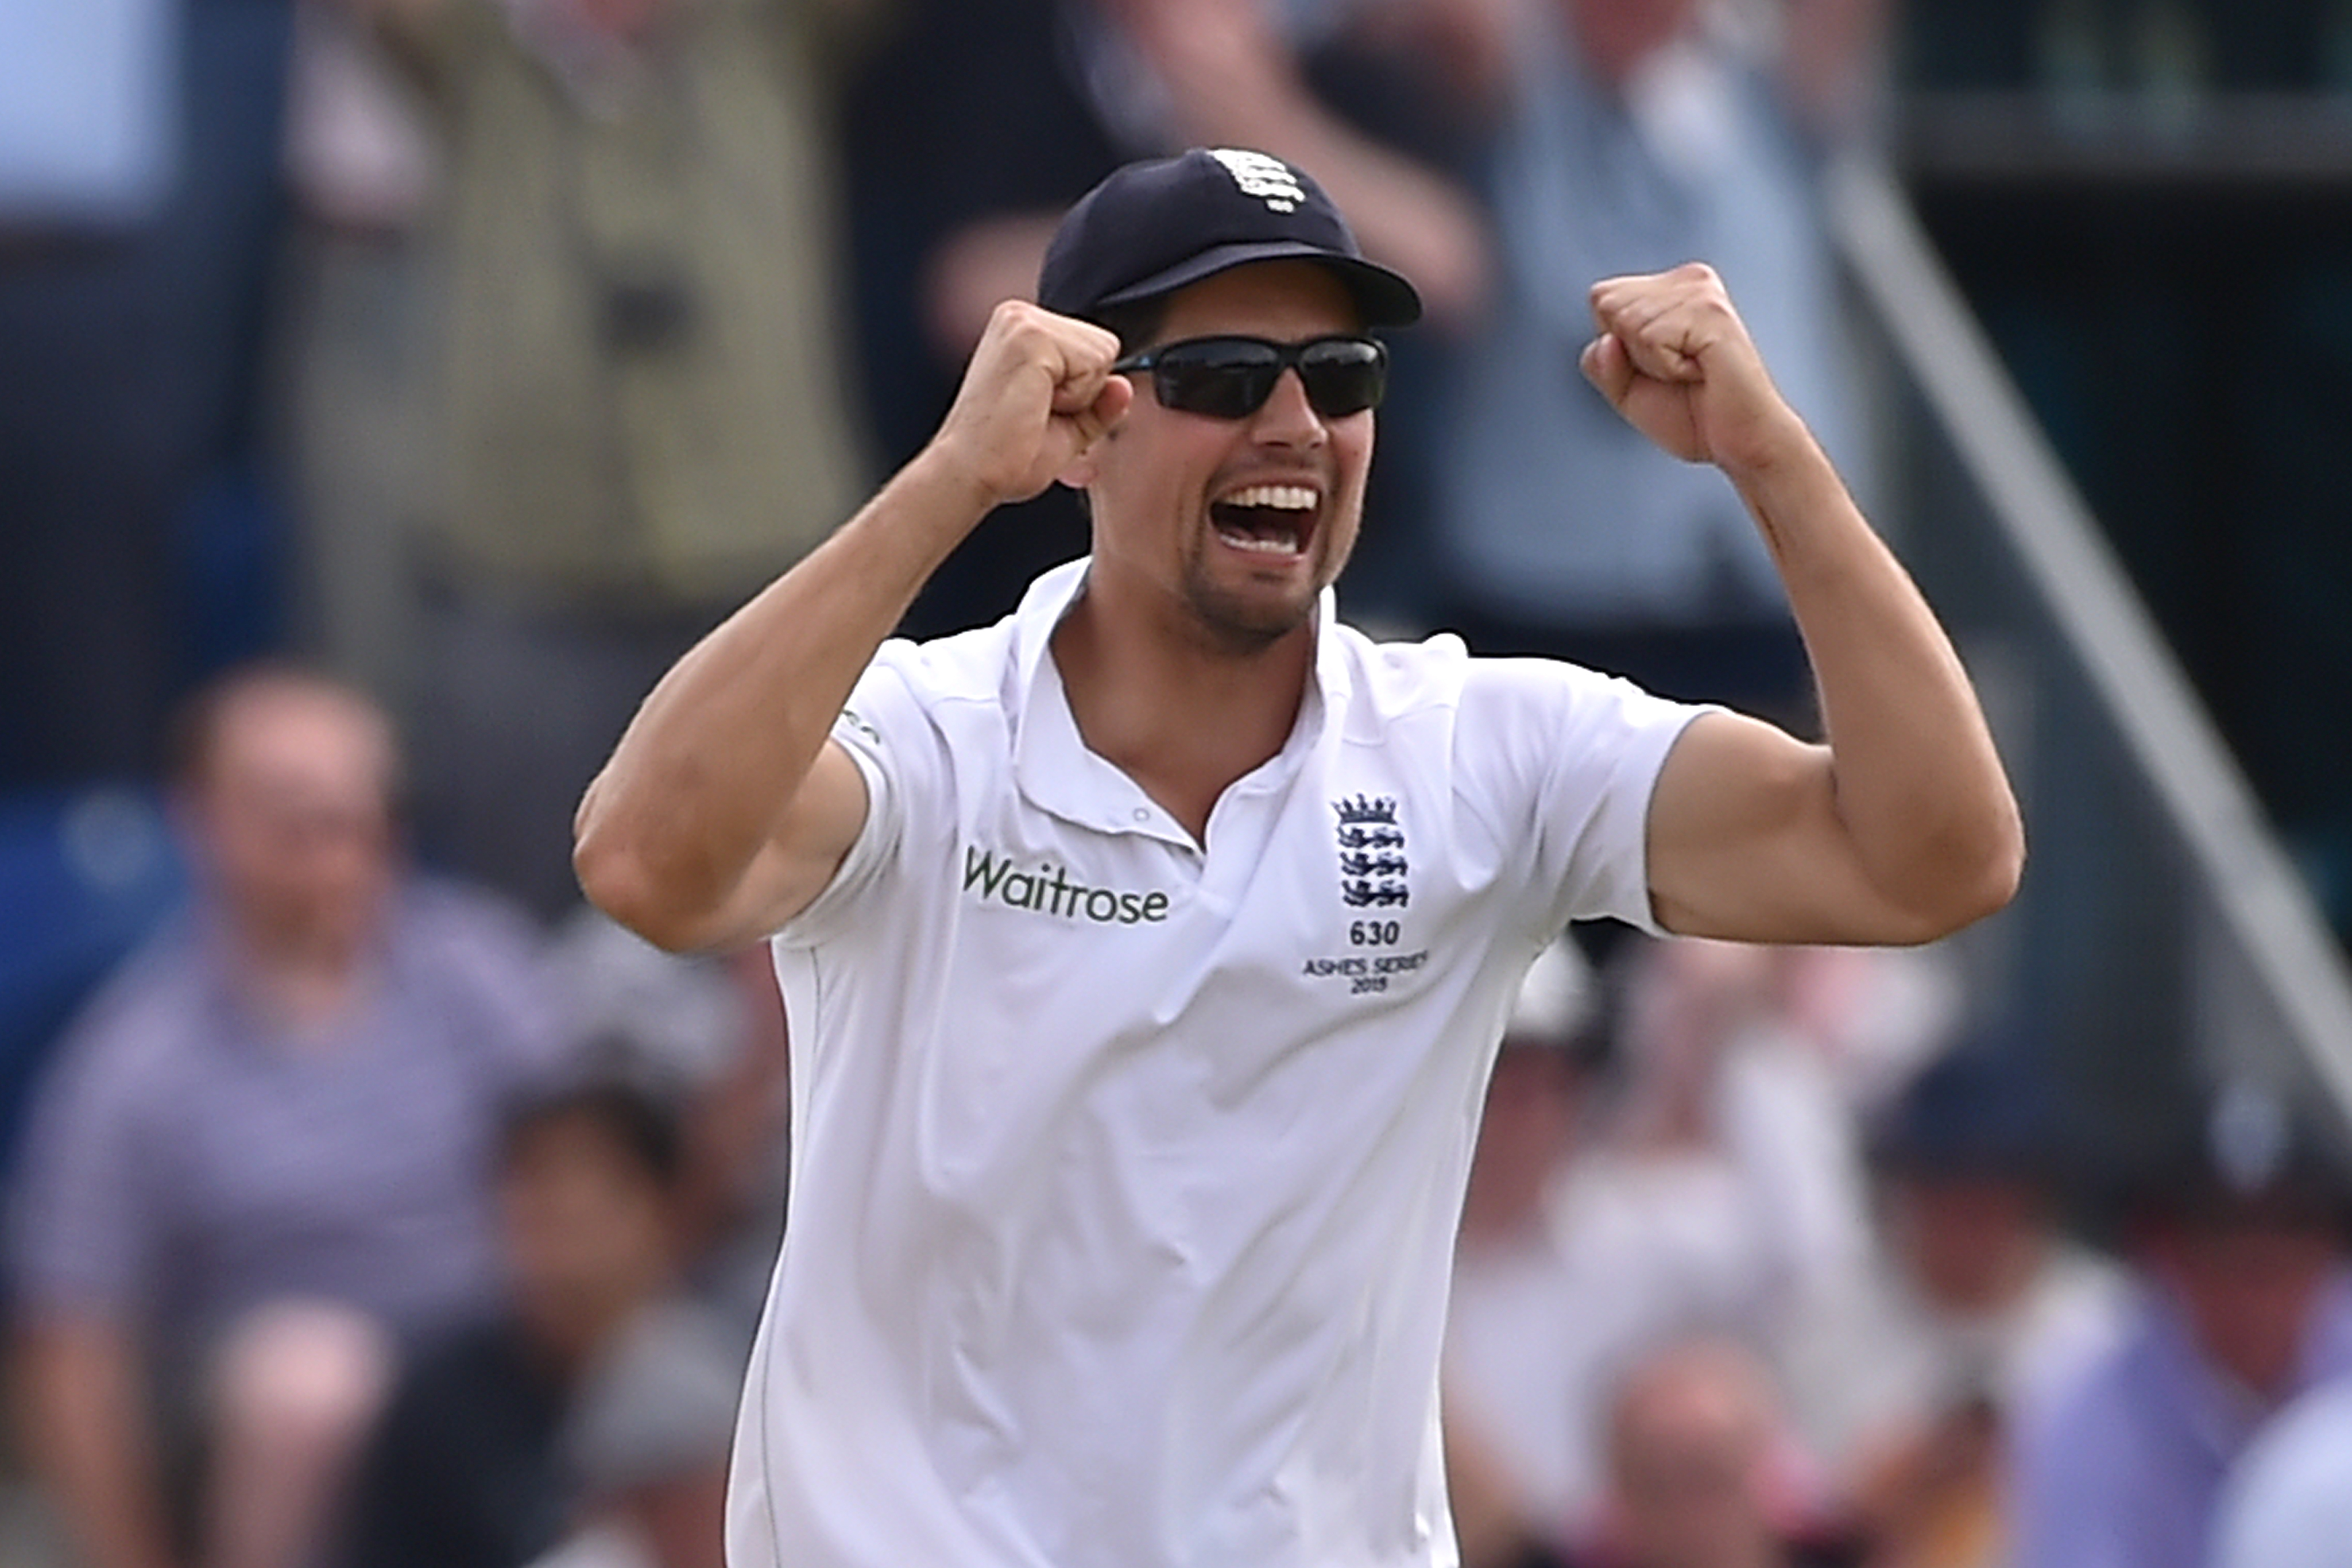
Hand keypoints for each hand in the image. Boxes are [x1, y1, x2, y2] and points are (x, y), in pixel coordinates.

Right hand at [931, 301, 1132, 507]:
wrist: (969, 474)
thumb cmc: (1003, 456)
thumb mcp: (1066, 428)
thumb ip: (1098, 404)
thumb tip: (1123, 385)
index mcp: (1022, 330)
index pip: (1092, 348)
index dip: (1082, 392)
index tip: (1040, 412)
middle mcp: (1019, 316)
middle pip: (1103, 347)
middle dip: (1084, 393)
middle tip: (1037, 415)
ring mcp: (1024, 321)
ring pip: (1102, 353)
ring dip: (1079, 396)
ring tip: (1034, 410)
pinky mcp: (1031, 336)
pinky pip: (1094, 364)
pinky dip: (1075, 398)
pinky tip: (1035, 406)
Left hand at [1578, 263, 1808, 477]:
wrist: (1741, 443)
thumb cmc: (1693, 416)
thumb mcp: (1626, 390)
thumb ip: (1601, 362)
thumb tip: (1606, 340)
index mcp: (1671, 288)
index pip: (1602, 298)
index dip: (1615, 347)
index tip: (1658, 367)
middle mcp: (1689, 280)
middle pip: (1606, 303)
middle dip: (1628, 353)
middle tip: (1674, 373)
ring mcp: (1702, 292)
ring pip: (1626, 321)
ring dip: (1650, 364)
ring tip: (1689, 372)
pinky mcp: (1711, 311)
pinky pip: (1651, 338)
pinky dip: (1665, 368)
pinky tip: (1699, 372)